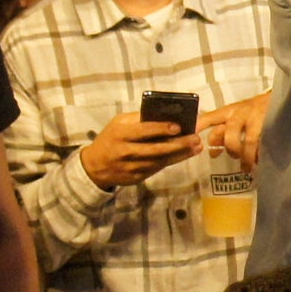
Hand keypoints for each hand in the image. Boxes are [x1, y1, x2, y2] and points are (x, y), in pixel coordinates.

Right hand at [81, 112, 197, 189]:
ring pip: (160, 161)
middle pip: (156, 149)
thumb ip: (137, 119)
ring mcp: (131, 167)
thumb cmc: (110, 139)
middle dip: (178, 144)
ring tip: (196, 147)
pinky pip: (157, 169)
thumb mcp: (118, 123)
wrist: (94, 166)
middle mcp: (126, 151)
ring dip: (180, 154)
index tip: (178, 126)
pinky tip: (184, 155)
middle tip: (196, 138)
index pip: (144, 131)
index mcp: (120, 134)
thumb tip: (163, 114)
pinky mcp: (136, 178)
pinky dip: (171, 162)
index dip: (162, 129)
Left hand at [198, 94, 269, 171]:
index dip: (199, 126)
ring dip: (247, 157)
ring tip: (247, 168)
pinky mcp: (269, 125)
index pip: (210, 117)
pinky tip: (259, 161)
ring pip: (248, 141)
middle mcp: (240, 114)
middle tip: (233, 156)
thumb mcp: (236, 116)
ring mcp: (256, 119)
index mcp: (229, 111)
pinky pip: (263, 143)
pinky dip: (260, 155)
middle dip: (231, 149)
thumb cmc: (253, 110)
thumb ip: (223, 131)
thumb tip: (213, 151)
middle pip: (230, 133)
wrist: (278, 99)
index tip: (191, 136)